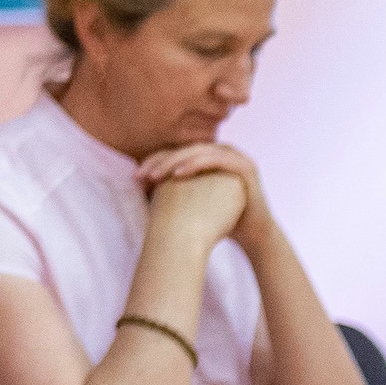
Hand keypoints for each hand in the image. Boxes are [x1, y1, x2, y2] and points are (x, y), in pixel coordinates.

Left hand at [139, 143, 271, 247]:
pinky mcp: (245, 166)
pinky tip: (178, 174)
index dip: (153, 162)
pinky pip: (217, 159)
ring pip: (198, 151)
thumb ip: (172, 190)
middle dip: (159, 161)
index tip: (134, 177)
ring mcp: (234, 156)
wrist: (251, 234)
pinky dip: (195, 163)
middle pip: (184, 150)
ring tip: (155, 176)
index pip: (176, 153)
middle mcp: (220, 152)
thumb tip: (138, 189)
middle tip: (141, 175)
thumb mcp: (191, 201)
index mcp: (206, 157)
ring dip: (174, 161)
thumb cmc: (218, 220)